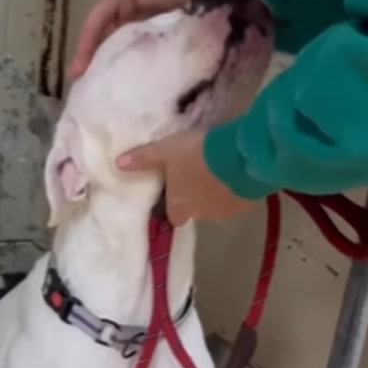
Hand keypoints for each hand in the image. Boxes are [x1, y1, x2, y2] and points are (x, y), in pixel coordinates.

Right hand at [69, 0, 191, 79]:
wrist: (218, 1)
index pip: (100, 19)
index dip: (87, 40)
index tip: (78, 66)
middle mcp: (131, 15)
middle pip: (104, 36)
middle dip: (89, 55)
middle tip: (77, 78)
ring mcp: (144, 32)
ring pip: (115, 47)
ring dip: (102, 63)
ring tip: (91, 83)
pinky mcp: (158, 47)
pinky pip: (135, 57)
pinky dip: (123, 67)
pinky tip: (116, 83)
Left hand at [117, 130, 253, 225]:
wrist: (240, 156)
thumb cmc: (197, 155)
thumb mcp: (166, 150)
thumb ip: (143, 158)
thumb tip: (118, 164)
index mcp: (180, 206)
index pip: (174, 217)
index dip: (175, 205)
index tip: (177, 190)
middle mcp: (202, 214)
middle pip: (197, 211)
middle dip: (199, 197)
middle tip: (201, 172)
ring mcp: (227, 212)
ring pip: (219, 206)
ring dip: (219, 192)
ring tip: (221, 169)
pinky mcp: (248, 205)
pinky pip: (239, 199)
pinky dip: (237, 188)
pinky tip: (238, 171)